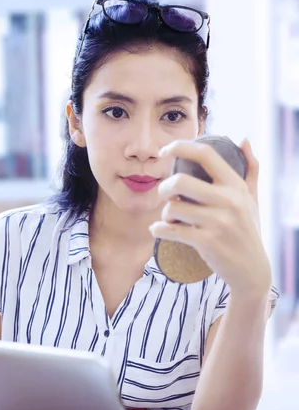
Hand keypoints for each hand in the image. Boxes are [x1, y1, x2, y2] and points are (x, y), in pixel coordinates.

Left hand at [149, 139, 270, 295]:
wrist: (252, 269)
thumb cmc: (248, 230)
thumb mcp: (252, 198)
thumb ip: (250, 168)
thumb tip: (244, 139)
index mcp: (235, 185)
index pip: (206, 155)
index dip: (180, 147)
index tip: (164, 151)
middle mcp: (228, 201)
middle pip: (180, 181)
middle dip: (164, 187)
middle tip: (164, 195)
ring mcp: (218, 222)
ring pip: (173, 208)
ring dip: (164, 213)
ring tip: (169, 218)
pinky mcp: (207, 242)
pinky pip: (172, 231)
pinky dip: (159, 229)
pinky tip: (157, 229)